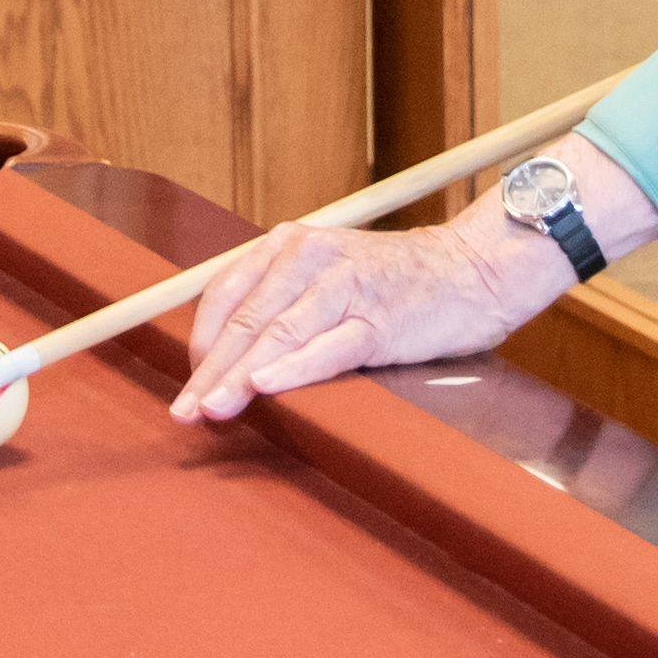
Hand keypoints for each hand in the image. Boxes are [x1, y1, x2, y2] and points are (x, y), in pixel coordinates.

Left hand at [168, 210, 569, 422]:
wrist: (472, 271)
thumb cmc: (395, 284)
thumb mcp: (327, 278)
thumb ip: (282, 304)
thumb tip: (229, 357)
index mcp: (289, 246)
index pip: (226, 295)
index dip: (201, 343)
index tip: (186, 383)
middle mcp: (310, 257)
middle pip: (246, 320)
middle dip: (210, 370)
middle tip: (185, 411)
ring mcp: (345, 286)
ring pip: (279, 334)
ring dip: (239, 376)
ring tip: (212, 408)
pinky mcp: (379, 318)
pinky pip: (328, 347)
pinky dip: (294, 368)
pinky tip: (266, 386)